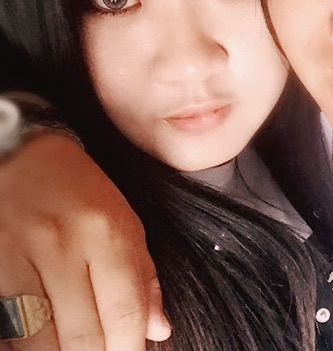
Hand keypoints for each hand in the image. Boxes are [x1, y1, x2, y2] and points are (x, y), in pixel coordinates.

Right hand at [0, 133, 170, 350]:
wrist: (23, 158)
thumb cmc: (81, 192)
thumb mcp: (125, 221)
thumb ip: (143, 277)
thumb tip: (158, 330)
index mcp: (106, 233)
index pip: (125, 312)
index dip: (132, 349)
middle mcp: (62, 247)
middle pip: (83, 337)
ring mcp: (18, 260)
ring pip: (39, 344)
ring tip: (77, 349)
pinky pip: (6, 330)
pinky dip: (25, 345)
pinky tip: (46, 342)